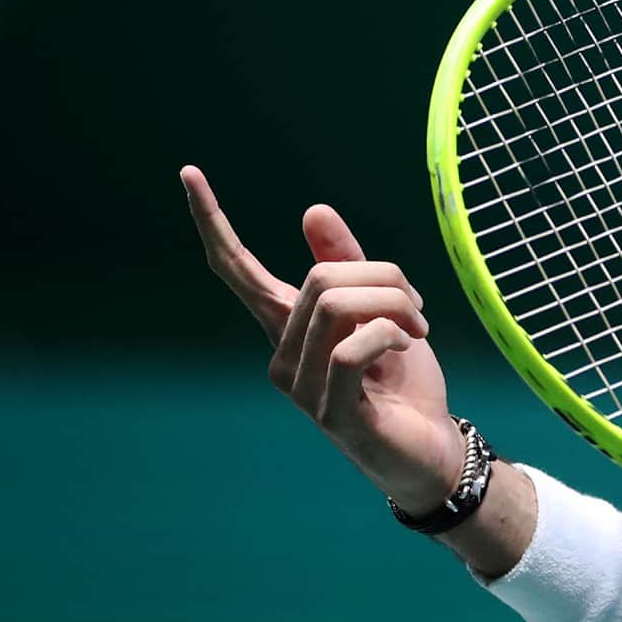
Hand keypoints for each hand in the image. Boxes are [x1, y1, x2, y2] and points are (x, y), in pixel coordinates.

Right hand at [183, 165, 463, 512]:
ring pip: (337, 306)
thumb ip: (350, 264)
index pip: (237, 269)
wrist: (431, 448)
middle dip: (385, 277)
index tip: (190, 172)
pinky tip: (407, 349)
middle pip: (322, 278)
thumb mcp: (383, 310)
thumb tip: (312, 209)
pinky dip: (390, 336)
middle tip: (420, 308)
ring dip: (396, 306)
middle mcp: (281, 355)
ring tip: (420, 330)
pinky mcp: (327, 412)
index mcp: (288, 327)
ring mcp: (300, 387)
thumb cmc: (403, 381)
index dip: (214, 222)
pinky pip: (350, 348)